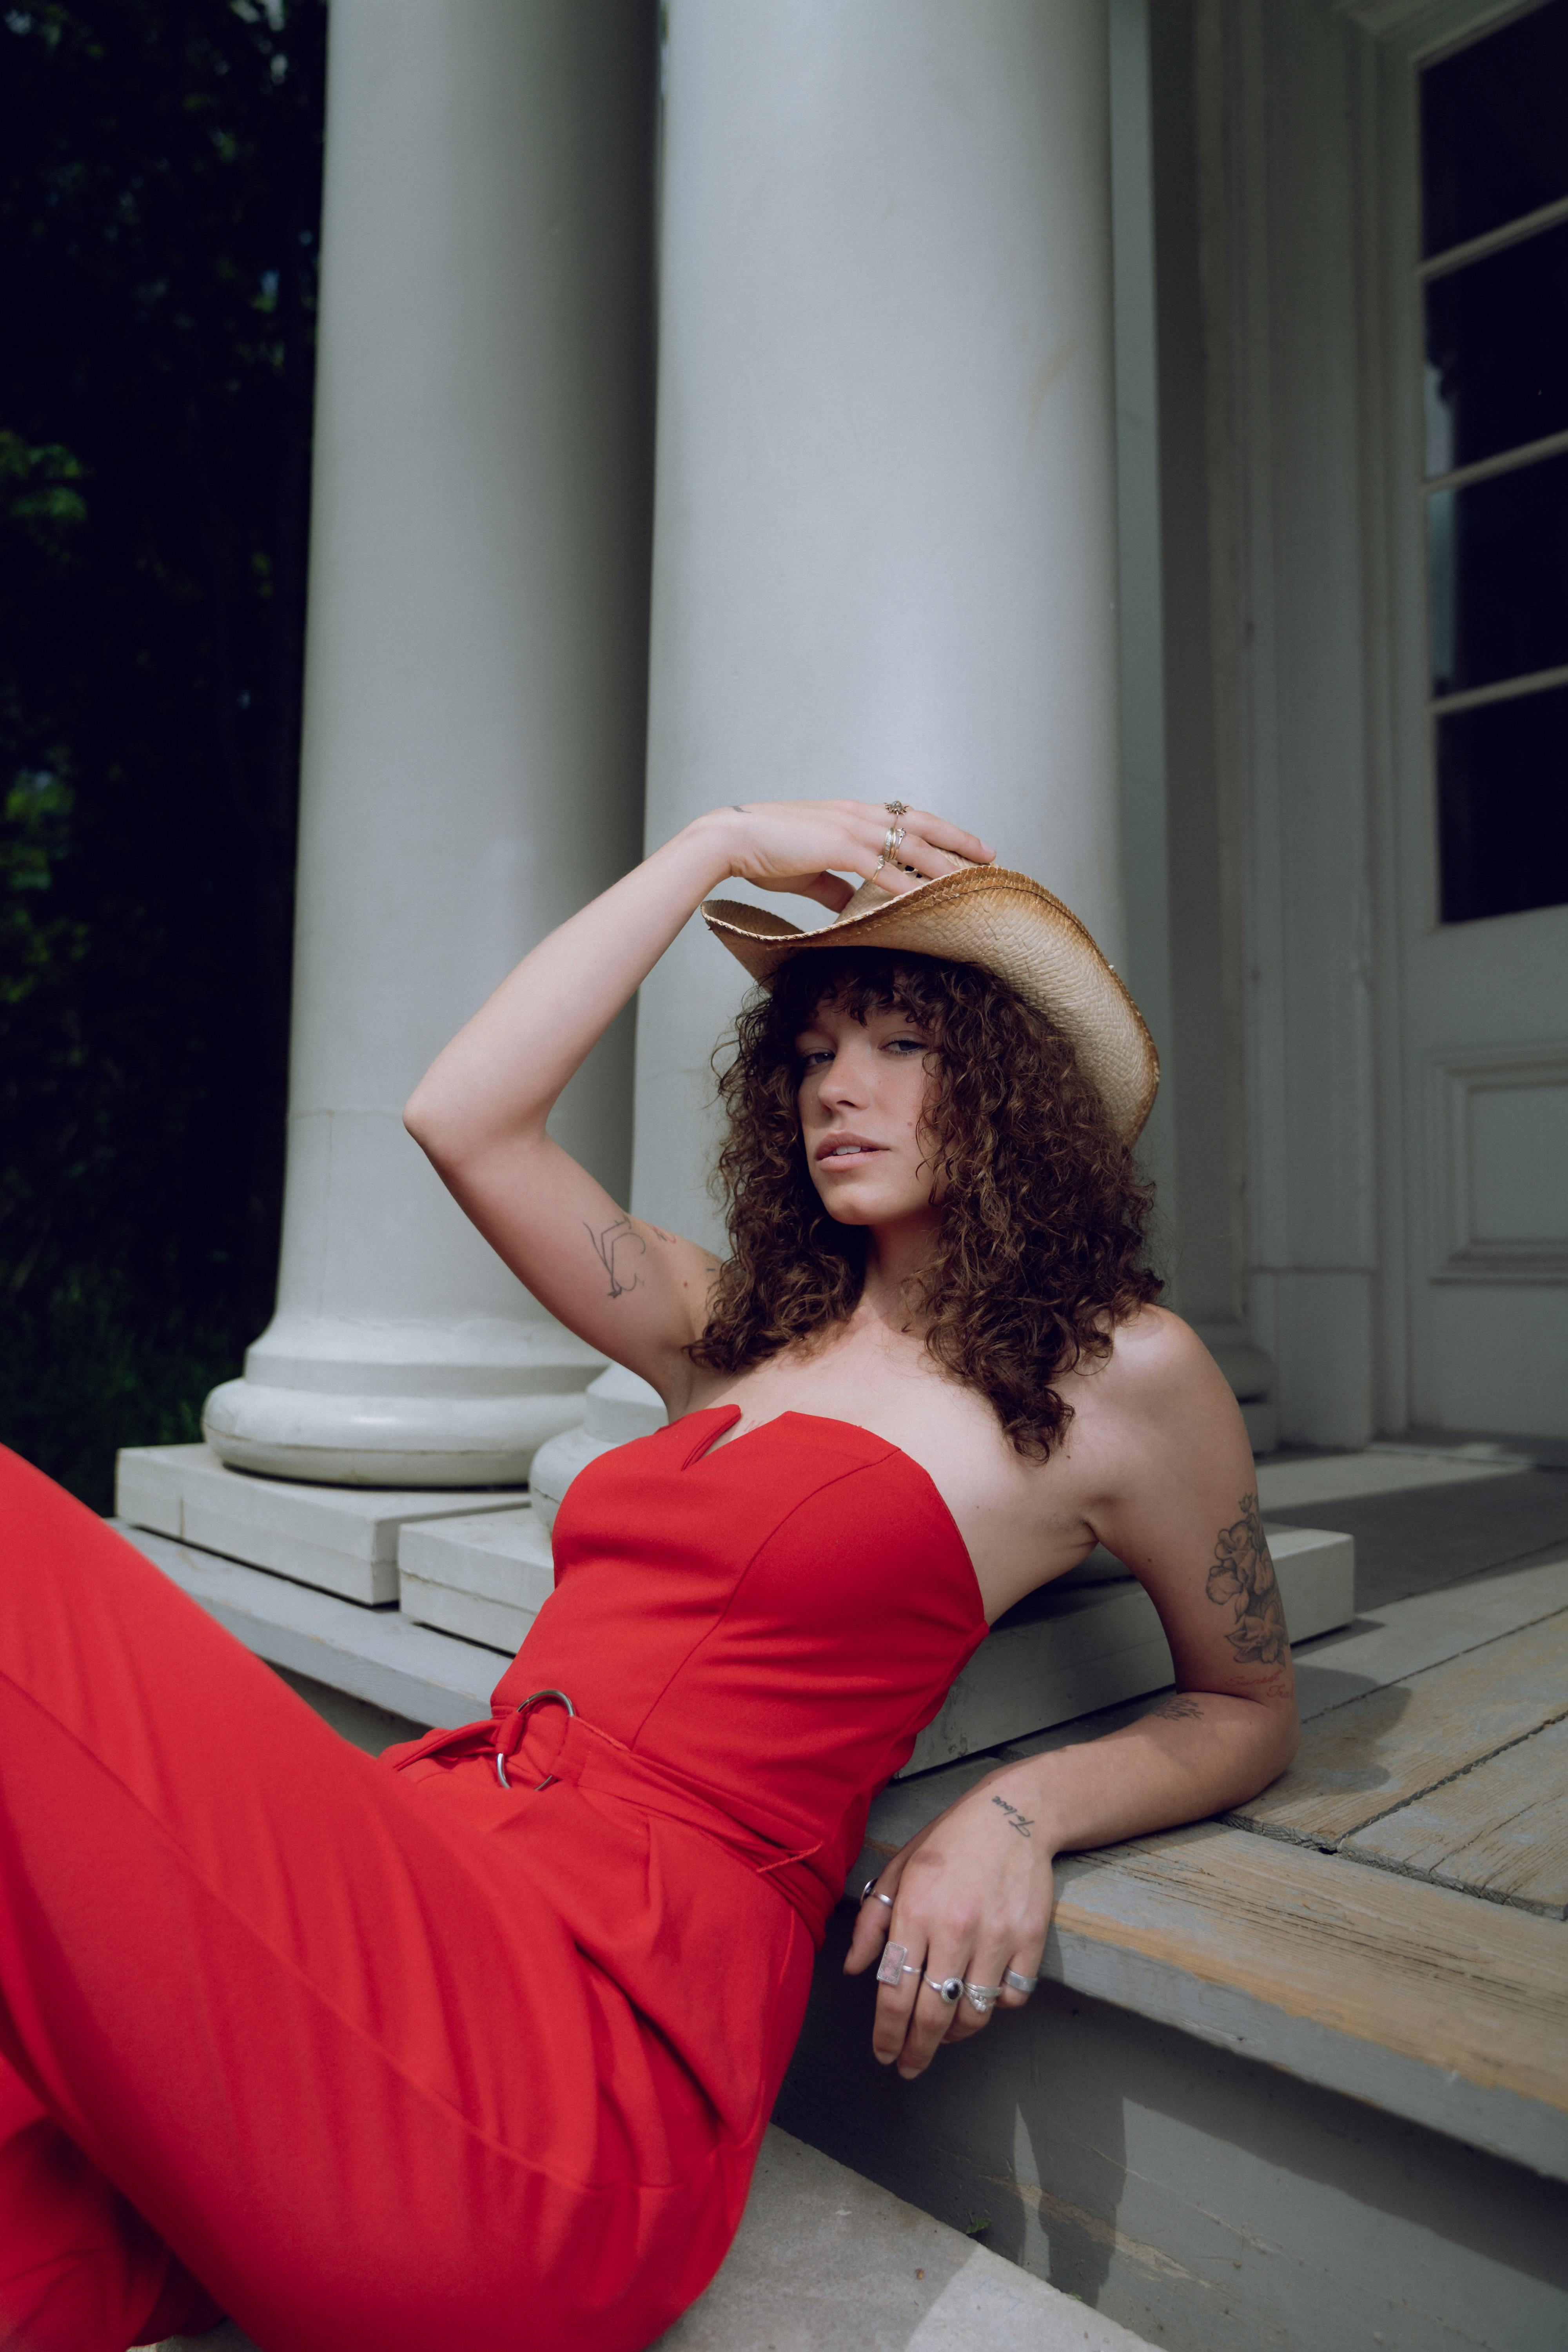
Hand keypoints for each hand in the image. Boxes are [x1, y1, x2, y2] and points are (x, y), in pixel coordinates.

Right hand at [701, 799, 994, 914]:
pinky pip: (882, 866)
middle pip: (922, 824)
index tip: (963, 846)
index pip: (907, 819)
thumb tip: (856, 906)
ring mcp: (850, 828)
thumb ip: (836, 887)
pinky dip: (905, 883)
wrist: (730, 839)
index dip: (939, 832)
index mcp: (853, 815)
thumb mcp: (810, 870)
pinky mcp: (837, 846)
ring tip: (970, 879)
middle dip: (958, 839)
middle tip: (989, 855)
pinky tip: (924, 898)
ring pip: (910, 844)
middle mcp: (858, 815)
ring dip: (943, 863)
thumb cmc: (765, 852)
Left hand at [844, 1766, 1053, 2078]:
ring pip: (974, 2015)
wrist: (1013, 1814)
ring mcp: (997, 1937)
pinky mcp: (1030, 1941)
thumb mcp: (899, 1870)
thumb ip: (872, 1922)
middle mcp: (955, 1929)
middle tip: (909, 2066)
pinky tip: (980, 1997)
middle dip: (916, 2051)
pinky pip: (1012, 1998)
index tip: (884, 2055)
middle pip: (933, 2015)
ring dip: (954, 2035)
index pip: (895, 1993)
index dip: (887, 2034)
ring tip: (942, 2034)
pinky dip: (996, 2007)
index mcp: (916, 1911)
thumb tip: (854, 1970)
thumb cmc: (949, 1841)